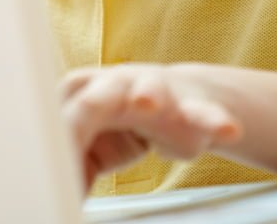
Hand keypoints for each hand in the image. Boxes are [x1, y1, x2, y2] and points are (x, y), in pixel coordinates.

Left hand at [61, 63, 242, 190]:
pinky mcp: (192, 105)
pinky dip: (215, 121)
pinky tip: (228, 129)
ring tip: (147, 103)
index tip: (48, 164)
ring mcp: (157, 89)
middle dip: (88, 104)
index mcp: (85, 94)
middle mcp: (118, 85)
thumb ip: (74, 159)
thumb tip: (57, 190)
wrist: (184, 97)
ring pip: (150, 88)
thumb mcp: (94, 143)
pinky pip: (204, 113)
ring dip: (147, 94)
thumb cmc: (128, 123)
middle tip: (77, 118)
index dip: (56, 137)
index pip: (61, 111)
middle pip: (97, 92)